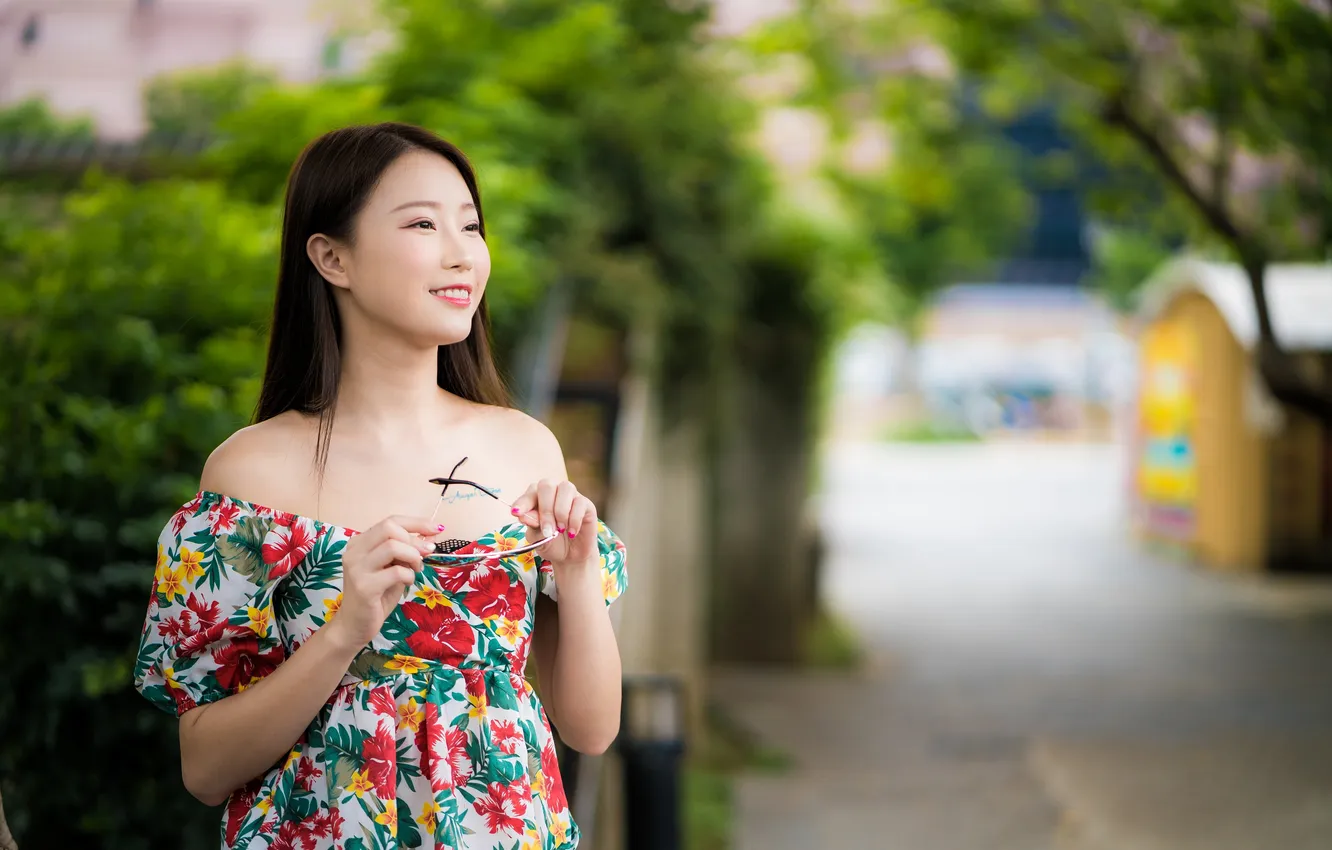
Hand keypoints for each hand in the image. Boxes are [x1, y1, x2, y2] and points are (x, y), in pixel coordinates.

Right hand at [324, 515, 442, 651]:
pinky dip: (409, 575)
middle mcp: (354, 551)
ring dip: (413, 557)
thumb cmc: (375, 597)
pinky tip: (407, 583)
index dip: (416, 522)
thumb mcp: (393, 569)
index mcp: (359, 543)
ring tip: (415, 570)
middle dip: (414, 539)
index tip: (436, 528)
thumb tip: (431, 537)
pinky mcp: (364, 586)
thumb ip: (406, 552)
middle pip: (389, 528)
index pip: (390, 521)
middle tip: (425, 554)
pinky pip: (396, 571)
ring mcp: (357, 568)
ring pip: (392, 546)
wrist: (354, 626)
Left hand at [510, 479, 598, 567]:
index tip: (516, 513)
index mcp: (538, 497)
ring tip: (560, 530)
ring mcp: (571, 496)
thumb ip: (532, 526)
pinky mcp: (586, 504)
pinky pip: (580, 503)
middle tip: (548, 530)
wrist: (571, 557)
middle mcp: (554, 491)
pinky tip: (572, 532)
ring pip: (565, 488)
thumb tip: (524, 516)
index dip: (523, 502)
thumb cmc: (551, 543)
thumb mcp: (537, 538)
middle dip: (545, 509)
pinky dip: (574, 519)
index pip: (530, 492)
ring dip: (560, 512)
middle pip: (547, 485)